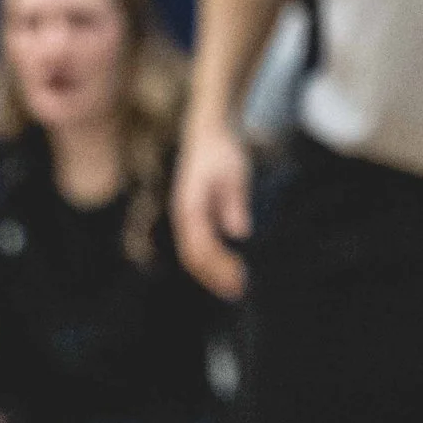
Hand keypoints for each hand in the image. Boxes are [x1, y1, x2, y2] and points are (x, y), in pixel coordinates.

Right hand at [173, 120, 253, 299]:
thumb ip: (234, 202)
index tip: (238, 280)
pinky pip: (199, 246)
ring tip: (234, 286)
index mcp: (189, 208)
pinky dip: (212, 262)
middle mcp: (184, 216)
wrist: (209, 132)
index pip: (200, 248)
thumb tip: (238, 232)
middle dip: (214, 277)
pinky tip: (228, 268)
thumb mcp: (234, 172)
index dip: (218, 268)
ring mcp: (187, 218)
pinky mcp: (194, 217)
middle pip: (193, 258)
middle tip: (238, 291)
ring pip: (193, 255)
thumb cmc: (222, 150)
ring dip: (212, 273)